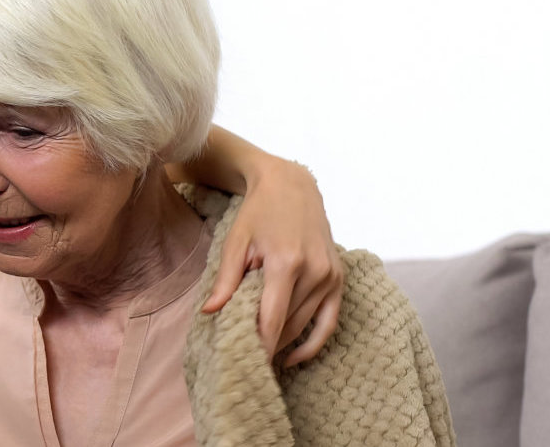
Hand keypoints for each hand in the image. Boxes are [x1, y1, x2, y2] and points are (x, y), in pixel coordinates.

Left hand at [200, 160, 343, 366]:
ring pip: (305, 325)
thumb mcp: (236, 243)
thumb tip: (210, 312)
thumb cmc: (258, 213)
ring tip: (261, 357)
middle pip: (288, 324)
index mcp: (286, 262)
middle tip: (244, 361)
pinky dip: (313, 343)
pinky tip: (293, 357)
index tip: (243, 363)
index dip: (259, 344)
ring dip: (284, 343)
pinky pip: (329, 322)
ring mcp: (330, 276)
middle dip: (267, 345)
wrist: (292, 187)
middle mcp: (314, 271)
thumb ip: (226, 280)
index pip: (272, 317)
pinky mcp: (339, 279)